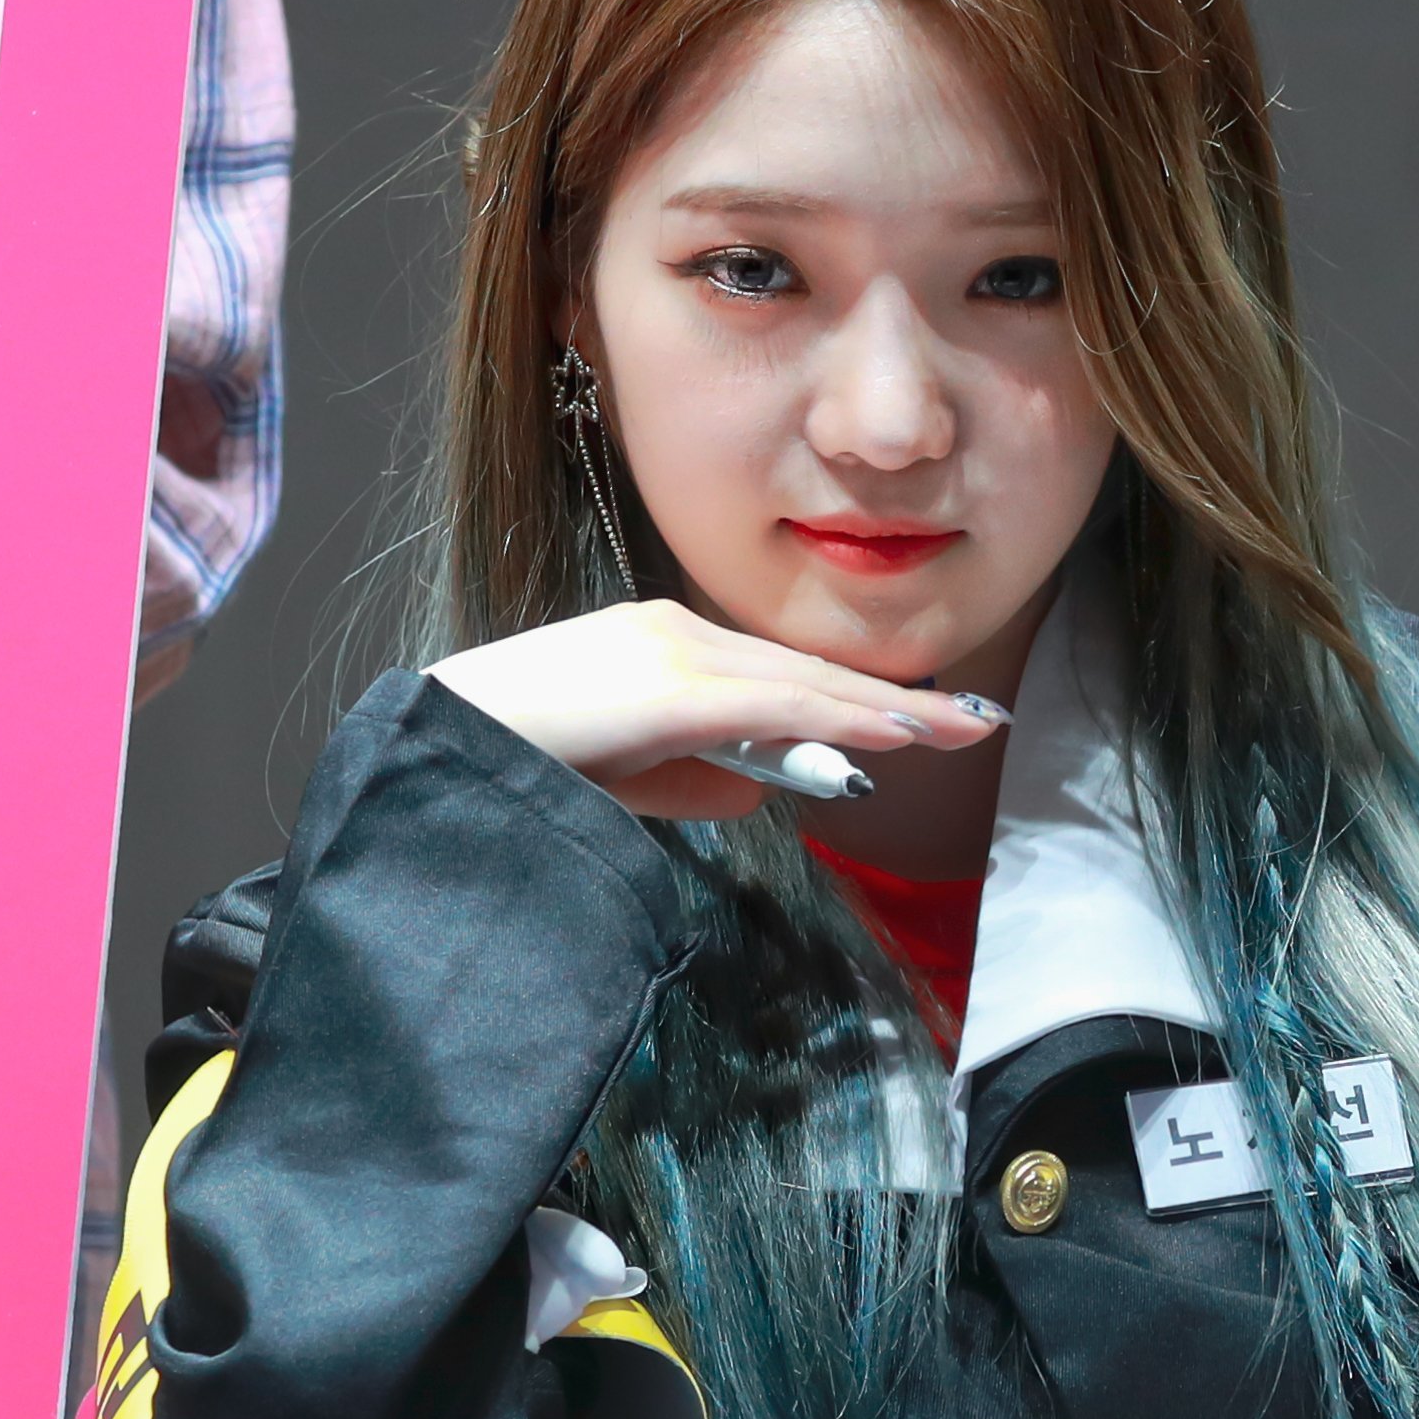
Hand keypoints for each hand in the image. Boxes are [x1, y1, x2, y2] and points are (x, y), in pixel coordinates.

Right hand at [428, 598, 1005, 817]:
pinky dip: (840, 719)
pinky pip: (774, 703)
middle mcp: (679, 632)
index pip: (788, 673)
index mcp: (669, 646)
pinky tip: (895, 736)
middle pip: (811, 670)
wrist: (442, 747)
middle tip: (976, 721)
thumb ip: (692, 775)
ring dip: (888, 712)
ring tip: (960, 731)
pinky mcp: (666, 686)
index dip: (863, 698)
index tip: (928, 718)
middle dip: (899, 701)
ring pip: (804, 683)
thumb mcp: (623, 774)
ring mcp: (672, 651)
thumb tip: (763, 785)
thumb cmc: (517, 764)